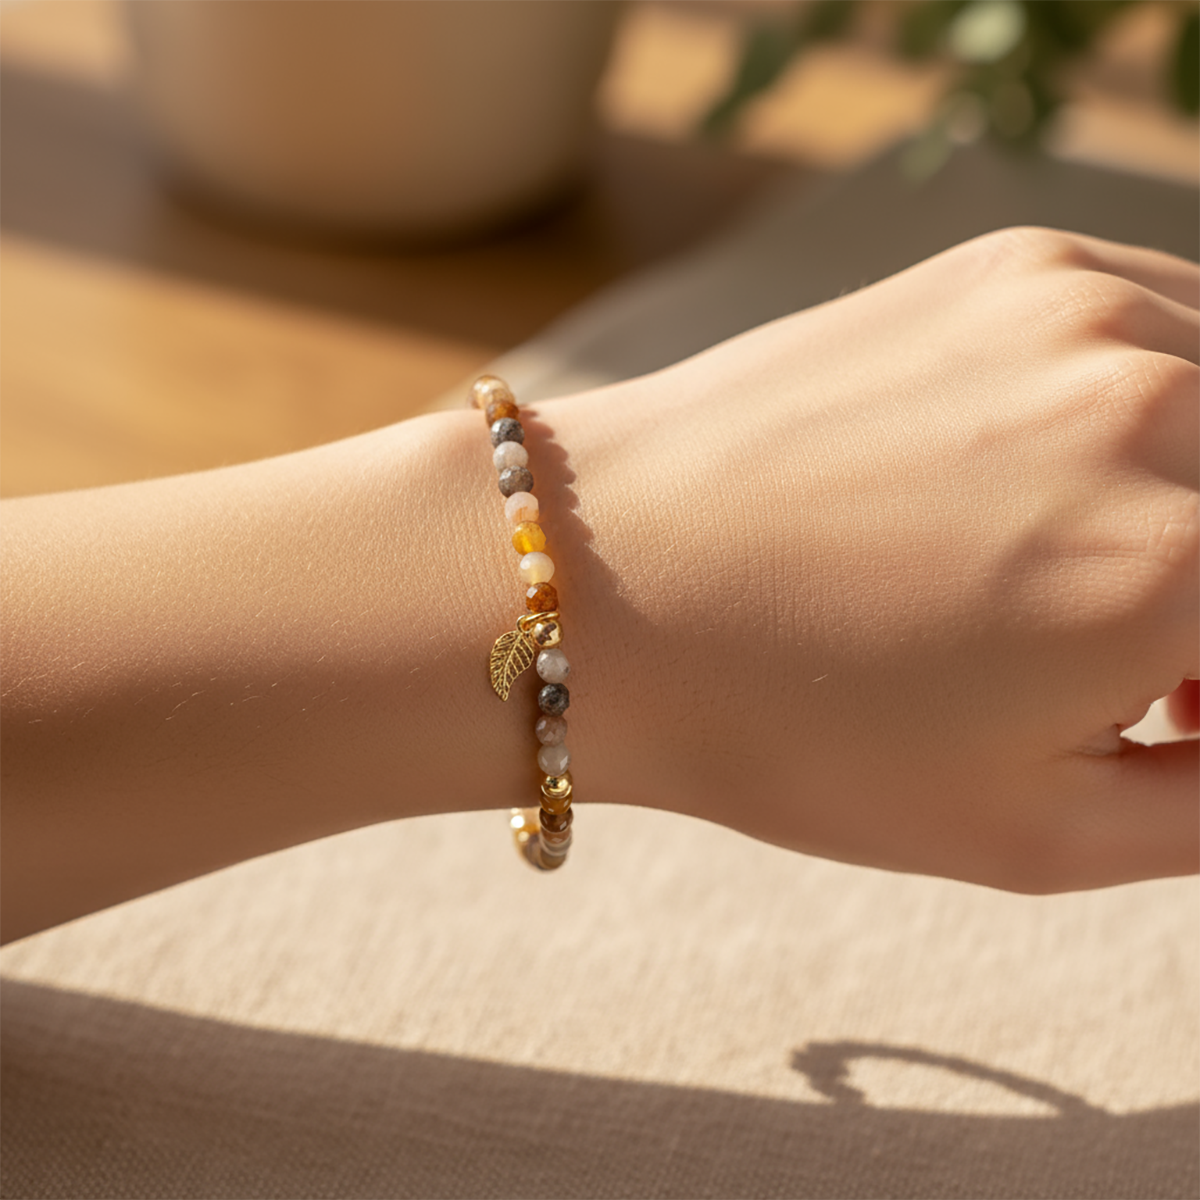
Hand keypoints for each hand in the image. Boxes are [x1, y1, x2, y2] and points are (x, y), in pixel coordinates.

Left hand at [552, 227, 1199, 891]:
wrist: (604, 577)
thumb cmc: (790, 725)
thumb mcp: (1036, 831)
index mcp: (1180, 567)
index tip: (1175, 705)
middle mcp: (1156, 405)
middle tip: (1158, 678)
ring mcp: (1081, 311)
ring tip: (1109, 586)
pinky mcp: (1015, 266)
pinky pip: (1174, 329)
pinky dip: (1169, 413)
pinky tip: (1068, 486)